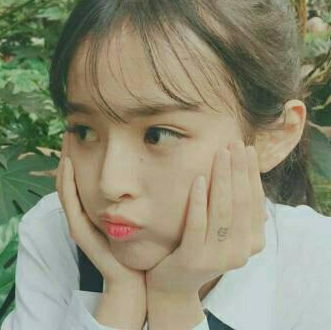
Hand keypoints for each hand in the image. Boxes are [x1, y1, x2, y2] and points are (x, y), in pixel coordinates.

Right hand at [56, 132, 145, 292]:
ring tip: (68, 138)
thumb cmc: (138, 246)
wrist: (133, 278)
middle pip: (68, 176)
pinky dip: (67, 182)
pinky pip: (69, 202)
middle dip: (68, 152)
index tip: (83, 130)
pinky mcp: (80, 230)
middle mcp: (82, 212)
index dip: (78, 152)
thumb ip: (134, 193)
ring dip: (64, 162)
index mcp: (92, 207)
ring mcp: (78, 221)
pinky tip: (69, 162)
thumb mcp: (134, 213)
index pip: (79, 175)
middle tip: (71, 127)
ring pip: (64, 186)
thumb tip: (145, 170)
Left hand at [145, 139, 267, 294]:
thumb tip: (245, 175)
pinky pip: (198, 224)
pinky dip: (199, 200)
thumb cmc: (199, 248)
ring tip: (219, 154)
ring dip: (221, 178)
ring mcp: (219, 257)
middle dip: (238, 169)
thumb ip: (235, 210)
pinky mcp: (195, 258)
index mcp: (253, 242)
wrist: (174, 284)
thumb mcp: (222, 230)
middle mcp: (241, 251)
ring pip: (222, 210)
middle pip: (241, 202)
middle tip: (233, 143)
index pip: (255, 201)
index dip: (251, 173)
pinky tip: (197, 179)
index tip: (246, 149)